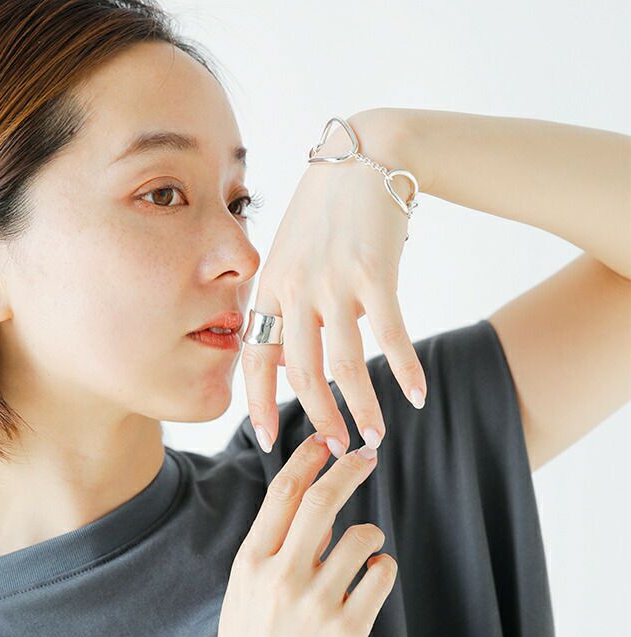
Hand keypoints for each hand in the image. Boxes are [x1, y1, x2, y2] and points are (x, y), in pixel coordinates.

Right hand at [206, 432, 396, 636]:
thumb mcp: (244, 598)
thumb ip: (274, 555)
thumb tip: (321, 518)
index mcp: (249, 564)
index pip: (282, 493)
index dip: (307, 458)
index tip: (325, 440)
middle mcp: (280, 577)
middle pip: (324, 500)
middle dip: (350, 468)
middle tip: (367, 455)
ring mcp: (315, 603)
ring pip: (362, 536)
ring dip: (370, 536)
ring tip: (364, 554)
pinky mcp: (347, 630)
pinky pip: (381, 575)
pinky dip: (381, 570)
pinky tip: (371, 580)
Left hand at [241, 111, 427, 458]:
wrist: (369, 154)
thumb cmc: (328, 211)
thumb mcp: (289, 253)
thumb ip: (283, 303)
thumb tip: (287, 359)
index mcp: (269, 285)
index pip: (255, 356)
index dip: (259, 402)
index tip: (266, 439)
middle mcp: (296, 287)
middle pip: (300, 370)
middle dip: (317, 416)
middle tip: (335, 447)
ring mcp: (334, 279)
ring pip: (343, 362)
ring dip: (362, 405)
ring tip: (376, 435)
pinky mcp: (375, 271)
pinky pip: (391, 334)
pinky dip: (405, 368)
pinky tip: (416, 395)